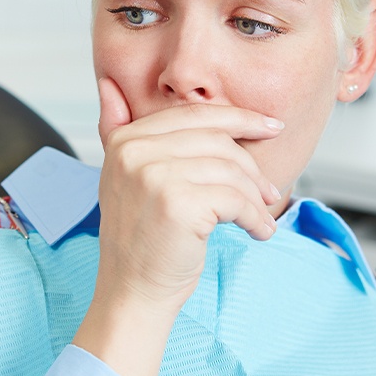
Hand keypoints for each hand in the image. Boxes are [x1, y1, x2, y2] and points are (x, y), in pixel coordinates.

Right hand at [73, 78, 282, 375]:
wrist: (131, 292)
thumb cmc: (140, 239)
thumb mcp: (123, 178)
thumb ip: (116, 130)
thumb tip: (106, 84)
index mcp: (125, 141)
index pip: (195, 115)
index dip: (239, 118)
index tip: (269, 127)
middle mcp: (134, 152)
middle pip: (218, 141)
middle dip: (251, 167)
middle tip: (267, 190)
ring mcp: (153, 176)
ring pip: (230, 170)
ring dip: (256, 196)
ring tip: (261, 215)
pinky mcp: (178, 204)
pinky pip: (235, 199)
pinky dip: (255, 217)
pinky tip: (257, 231)